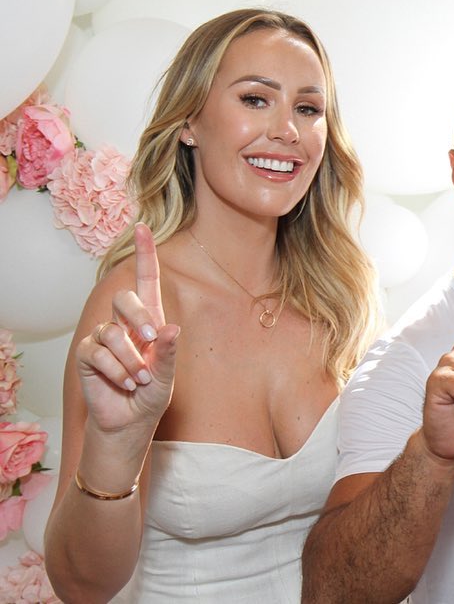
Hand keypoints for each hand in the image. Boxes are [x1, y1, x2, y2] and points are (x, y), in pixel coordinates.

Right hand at [76, 223, 178, 434]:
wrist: (129, 422)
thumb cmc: (151, 395)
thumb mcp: (166, 376)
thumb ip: (168, 353)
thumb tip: (170, 328)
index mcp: (151, 320)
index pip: (146, 281)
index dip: (144, 254)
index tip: (142, 227)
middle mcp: (126, 323)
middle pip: (126, 298)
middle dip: (139, 318)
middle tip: (152, 341)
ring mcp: (104, 337)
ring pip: (112, 332)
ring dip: (130, 360)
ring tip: (139, 380)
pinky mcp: (88, 354)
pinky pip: (97, 351)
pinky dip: (115, 370)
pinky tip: (124, 384)